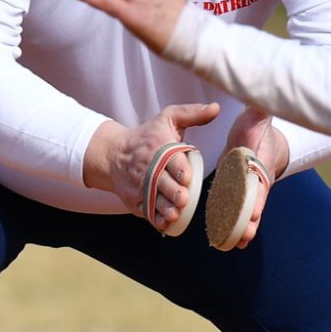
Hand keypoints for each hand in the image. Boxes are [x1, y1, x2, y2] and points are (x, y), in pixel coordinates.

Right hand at [84, 101, 220, 231]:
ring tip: (175, 213)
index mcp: (159, 148)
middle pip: (161, 183)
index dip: (179, 168)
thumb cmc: (147, 136)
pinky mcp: (135, 201)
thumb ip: (193, 113)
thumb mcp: (168, 118)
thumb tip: (216, 108)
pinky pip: (147, 212)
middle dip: (172, 191)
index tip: (186, 176)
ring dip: (165, 208)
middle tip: (183, 198)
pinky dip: (156, 219)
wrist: (114, 155)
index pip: (170, 159)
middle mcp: (148, 169)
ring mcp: (141, 187)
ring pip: (154, 200)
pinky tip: (167, 223)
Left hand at [214, 107, 291, 250]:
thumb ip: (258, 110)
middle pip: (256, 202)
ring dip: (243, 228)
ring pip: (248, 211)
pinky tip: (229, 240)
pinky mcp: (238, 193)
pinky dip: (234, 225)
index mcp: (261, 162)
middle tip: (247, 236)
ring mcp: (249, 188)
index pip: (261, 181)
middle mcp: (257, 178)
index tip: (255, 211)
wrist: (257, 137)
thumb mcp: (256, 116)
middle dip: (252, 219)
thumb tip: (262, 97)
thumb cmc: (255, 126)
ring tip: (237, 244)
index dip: (258, 196)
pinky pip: (238, 212)